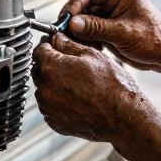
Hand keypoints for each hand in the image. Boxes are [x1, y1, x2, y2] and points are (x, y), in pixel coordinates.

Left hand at [31, 33, 145, 142]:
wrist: (121, 117)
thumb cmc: (111, 86)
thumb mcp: (92, 56)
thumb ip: (68, 44)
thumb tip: (57, 38)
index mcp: (52, 67)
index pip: (39, 50)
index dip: (49, 46)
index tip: (56, 47)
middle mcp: (44, 88)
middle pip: (39, 70)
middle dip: (51, 66)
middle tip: (71, 67)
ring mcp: (47, 107)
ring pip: (44, 89)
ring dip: (54, 85)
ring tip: (78, 86)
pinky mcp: (53, 121)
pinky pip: (50, 106)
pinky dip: (58, 102)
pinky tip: (77, 100)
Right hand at [60, 0, 160, 70]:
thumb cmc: (154, 39)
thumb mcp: (123, 33)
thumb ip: (96, 27)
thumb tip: (72, 23)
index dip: (75, 4)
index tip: (66, 18)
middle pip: (83, 4)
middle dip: (73, 19)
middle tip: (63, 32)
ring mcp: (109, 13)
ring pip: (83, 18)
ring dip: (77, 30)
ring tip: (73, 42)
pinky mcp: (107, 26)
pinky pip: (88, 29)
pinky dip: (84, 38)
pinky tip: (87, 47)